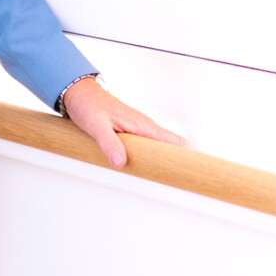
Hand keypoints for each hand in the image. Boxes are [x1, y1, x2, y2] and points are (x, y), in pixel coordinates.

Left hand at [62, 77, 188, 168]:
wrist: (81, 94)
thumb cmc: (89, 105)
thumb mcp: (96, 126)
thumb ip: (109, 144)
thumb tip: (120, 162)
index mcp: (141, 125)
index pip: (173, 140)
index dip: (187, 154)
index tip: (194, 168)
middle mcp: (144, 126)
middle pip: (171, 146)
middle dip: (179, 161)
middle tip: (183, 181)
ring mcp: (139, 129)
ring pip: (160, 146)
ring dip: (165, 160)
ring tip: (168, 179)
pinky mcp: (132, 132)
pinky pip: (149, 145)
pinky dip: (153, 156)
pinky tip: (148, 166)